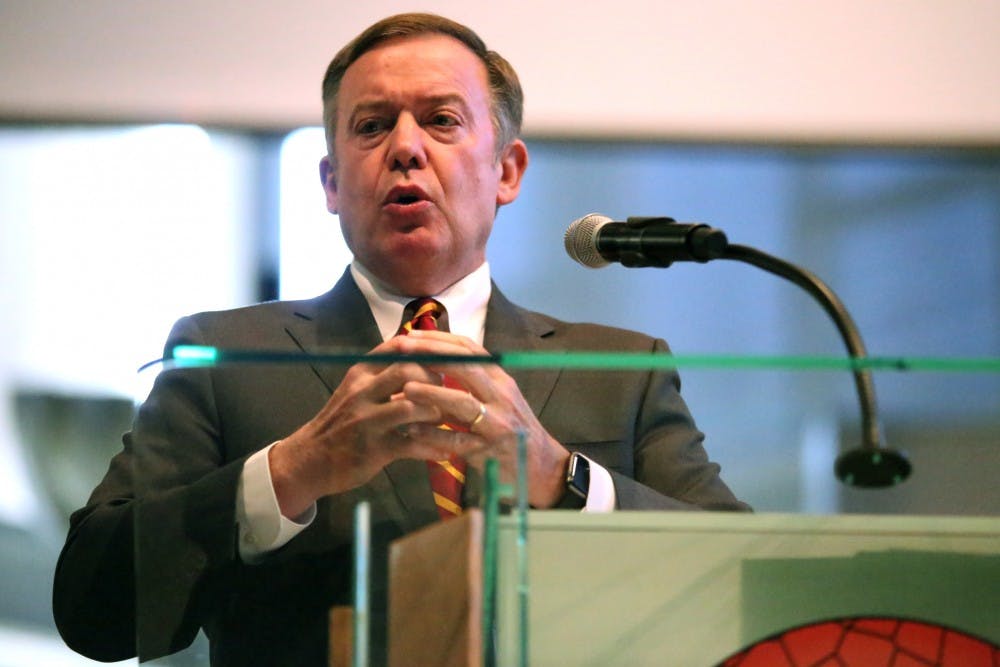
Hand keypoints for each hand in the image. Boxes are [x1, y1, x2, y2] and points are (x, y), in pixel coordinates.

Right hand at [267, 335, 483, 517]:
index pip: (397, 346)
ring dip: (436, 412)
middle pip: (408, 370)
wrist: (310, 459)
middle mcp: (362, 391)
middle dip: (435, 379)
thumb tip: (422, 352)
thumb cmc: (342, 421)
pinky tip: (447, 450)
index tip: (442, 359)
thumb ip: (384, 371)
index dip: (426, 350)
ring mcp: (368, 420)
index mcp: (361, 372)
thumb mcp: (357, 388)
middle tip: (448, 390)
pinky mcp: (375, 449)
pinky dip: (434, 447)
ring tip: (446, 419)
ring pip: (412, 406)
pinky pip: (413, 445)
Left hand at [396, 329, 570, 507]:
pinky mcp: (489, 451)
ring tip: (405, 387)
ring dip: (432, 392)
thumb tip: (435, 360)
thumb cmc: (515, 430)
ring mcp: (497, 424)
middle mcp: (501, 396)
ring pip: (462, 402)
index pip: (471, 349)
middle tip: (403, 349)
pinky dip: (433, 434)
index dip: (440, 339)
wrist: (543, 467)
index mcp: (501, 380)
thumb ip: (474, 381)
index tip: (413, 334)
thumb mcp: (500, 399)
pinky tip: (411, 429)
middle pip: (466, 367)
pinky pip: (457, 441)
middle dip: (432, 355)